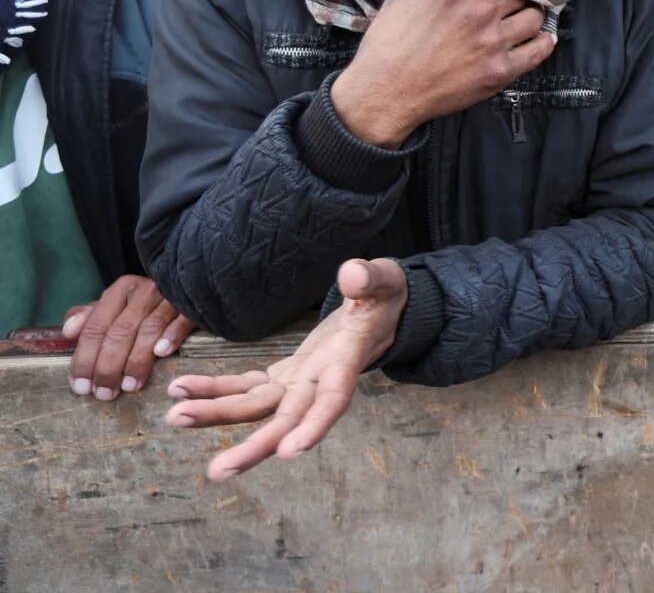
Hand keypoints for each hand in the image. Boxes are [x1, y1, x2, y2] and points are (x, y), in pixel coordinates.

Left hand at [62, 275, 195, 400]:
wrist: (189, 287)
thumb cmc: (144, 307)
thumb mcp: (113, 309)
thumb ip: (88, 319)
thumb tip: (68, 332)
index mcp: (119, 291)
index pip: (95, 327)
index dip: (85, 358)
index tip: (80, 386)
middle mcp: (143, 292)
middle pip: (120, 332)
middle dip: (108, 366)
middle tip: (104, 393)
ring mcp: (170, 298)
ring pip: (149, 329)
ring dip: (137, 360)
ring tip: (129, 386)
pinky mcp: (193, 306)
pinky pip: (181, 321)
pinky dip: (171, 336)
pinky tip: (161, 353)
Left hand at [165, 258, 406, 480]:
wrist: (381, 310)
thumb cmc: (386, 296)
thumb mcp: (385, 280)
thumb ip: (369, 279)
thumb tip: (351, 275)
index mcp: (347, 361)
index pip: (333, 399)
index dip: (313, 425)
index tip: (290, 452)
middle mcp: (321, 381)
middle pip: (286, 419)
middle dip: (253, 446)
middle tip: (217, 470)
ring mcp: (300, 382)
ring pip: (257, 409)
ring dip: (217, 416)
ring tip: (174, 419)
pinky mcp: (285, 375)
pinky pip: (247, 388)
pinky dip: (215, 390)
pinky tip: (181, 391)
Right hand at [331, 0, 554, 147]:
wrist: (386, 92)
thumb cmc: (388, 44)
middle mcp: (480, 9)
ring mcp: (493, 41)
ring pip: (534, 18)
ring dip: (532, 17)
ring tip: (529, 18)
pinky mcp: (500, 70)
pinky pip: (537, 51)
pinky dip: (544, 43)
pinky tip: (543, 39)